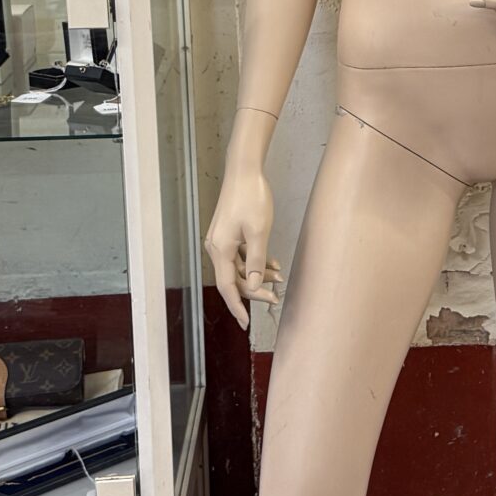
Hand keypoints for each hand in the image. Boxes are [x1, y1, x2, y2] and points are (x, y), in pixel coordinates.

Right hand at [203, 167, 280, 329]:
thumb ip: (257, 261)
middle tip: (275, 298)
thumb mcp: (258, 232)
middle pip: (234, 279)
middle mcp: (216, 247)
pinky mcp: (229, 233)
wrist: (244, 171)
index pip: (227, 287)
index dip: (237, 306)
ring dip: (258, 275)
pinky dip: (256, 261)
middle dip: (254, 290)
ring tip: (279, 278)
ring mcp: (221, 240)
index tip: (245, 323)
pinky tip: (273, 264)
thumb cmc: (251, 198)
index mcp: (220, 249)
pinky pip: (241, 256)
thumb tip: (254, 287)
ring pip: (239, 268)